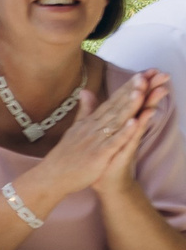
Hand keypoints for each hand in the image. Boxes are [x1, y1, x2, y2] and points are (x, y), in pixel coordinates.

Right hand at [32, 75, 154, 200]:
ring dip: (128, 107)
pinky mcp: (98, 155)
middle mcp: (92, 128)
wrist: (52, 177)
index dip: (125, 89)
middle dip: (130, 92)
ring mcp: (95, 141)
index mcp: (89, 122)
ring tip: (140, 92)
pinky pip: (114, 142)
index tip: (139, 75)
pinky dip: (124, 132)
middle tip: (143, 77)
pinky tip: (135, 122)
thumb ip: (84, 110)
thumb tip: (86, 91)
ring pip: (115, 121)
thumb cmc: (64, 156)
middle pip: (115, 107)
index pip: (110, 102)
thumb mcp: (74, 129)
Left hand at [93, 70, 166, 194]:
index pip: (130, 98)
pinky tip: (140, 118)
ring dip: (147, 104)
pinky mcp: (124, 152)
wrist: (104, 181)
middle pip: (141, 105)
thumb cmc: (101, 155)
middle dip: (150, 89)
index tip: (148, 68)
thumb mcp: (94, 128)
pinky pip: (131, 139)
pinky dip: (135, 129)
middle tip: (162, 73)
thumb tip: (87, 91)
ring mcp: (129, 140)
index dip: (138, 84)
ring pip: (140, 118)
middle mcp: (128, 129)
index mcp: (120, 121)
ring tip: (157, 89)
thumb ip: (92, 109)